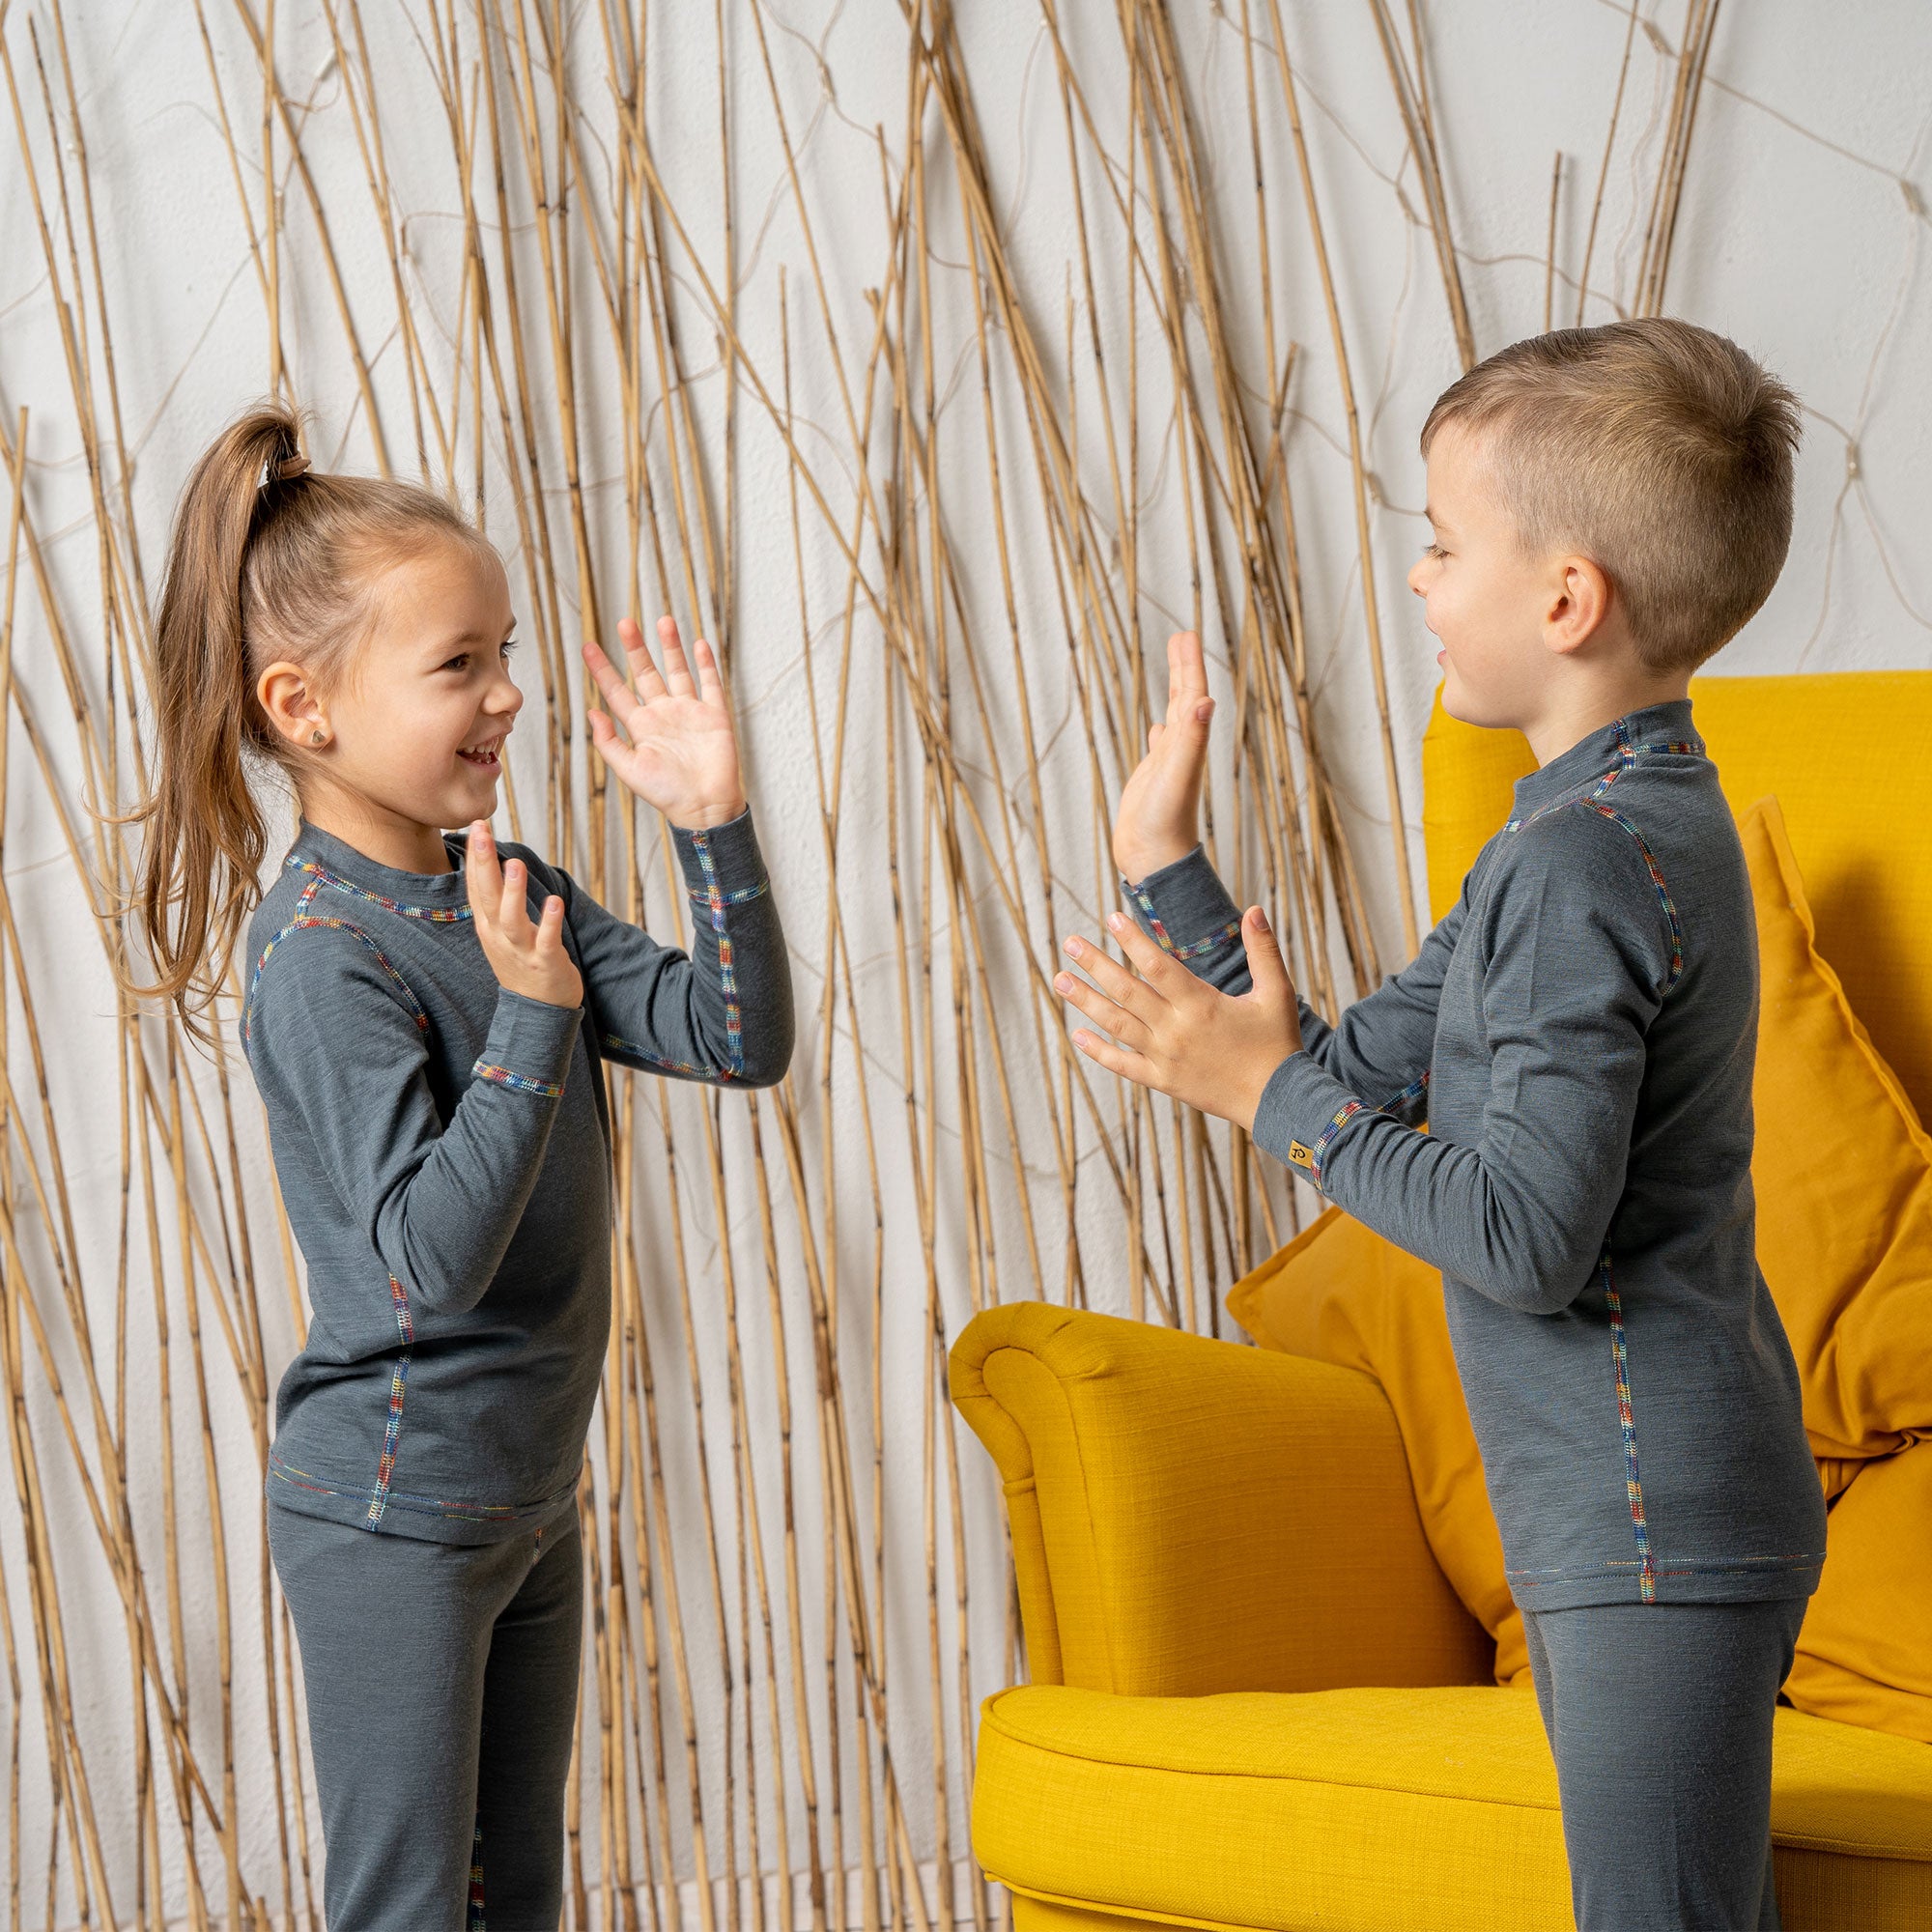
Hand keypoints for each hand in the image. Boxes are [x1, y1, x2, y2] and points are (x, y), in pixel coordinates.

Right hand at [465, 820, 583, 1008]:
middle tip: (482, 831)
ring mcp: (521, 950)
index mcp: (488, 926)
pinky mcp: (545, 962)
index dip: (475, 857)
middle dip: (483, 863)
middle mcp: (499, 936)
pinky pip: (546, 941)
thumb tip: (490, 864)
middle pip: (486, 896)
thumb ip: (494, 901)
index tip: (476, 827)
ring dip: (513, 892)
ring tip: (515, 864)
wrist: (536, 1012)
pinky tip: (554, 902)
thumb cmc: (521, 964)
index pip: (476, 886)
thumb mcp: (499, 932)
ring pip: (511, 919)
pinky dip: (550, 922)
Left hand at [583, 616, 746, 829]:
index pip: (617, 691)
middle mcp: (664, 714)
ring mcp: (690, 712)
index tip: (588, 647)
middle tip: (624, 623)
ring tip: (663, 620)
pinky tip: (699, 644)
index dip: (602, 669)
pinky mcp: (714, 716)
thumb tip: (592, 712)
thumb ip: (609, 742)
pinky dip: (706, 664)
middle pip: (646, 673)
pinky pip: (710, 684)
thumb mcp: (629, 770)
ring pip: (678, 671)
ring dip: (670, 647)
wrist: (705, 807)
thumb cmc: (667, 794)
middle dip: (635, 648)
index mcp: (641, 726)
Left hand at [1054, 904, 1301, 1129]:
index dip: (1132, 940)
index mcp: (1202, 1005)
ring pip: (1118, 1025)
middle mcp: (1177, 1030)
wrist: (1278, 1101)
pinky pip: (1123, 1065)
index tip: (1111, 918)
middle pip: (1127, 991)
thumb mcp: (1277, 993)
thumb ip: (1263, 950)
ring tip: (1061, 980)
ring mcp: (1166, 1058)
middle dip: (1095, 964)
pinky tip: (1078, 1034)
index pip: (1157, 965)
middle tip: (1070, 942)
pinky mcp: (1163, 1082)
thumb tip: (1255, 908)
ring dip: (1086, 1001)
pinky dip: (1099, 1051)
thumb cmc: (1278, 1044)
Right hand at [1112, 630, 1212, 883]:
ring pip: (1174, 719)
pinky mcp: (1152, 782)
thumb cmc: (1164, 822)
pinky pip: (1159, 748)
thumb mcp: (1176, 774)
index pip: (1191, 693)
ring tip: (1173, 669)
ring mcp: (1167, 765)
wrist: (1156, 861)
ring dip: (1173, 692)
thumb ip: (1190, 737)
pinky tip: (1158, 728)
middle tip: (1180, 637)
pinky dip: (1160, 731)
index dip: (1189, 663)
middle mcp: (1182, 750)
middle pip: (1185, 699)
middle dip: (1183, 667)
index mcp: (1188, 744)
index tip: (1185, 634)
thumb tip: (1206, 699)